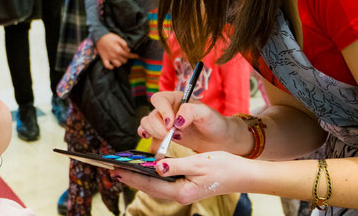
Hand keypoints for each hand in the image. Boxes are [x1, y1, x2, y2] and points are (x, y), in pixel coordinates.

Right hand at [95, 33, 137, 68]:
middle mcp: (115, 55)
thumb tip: (128, 50)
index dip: (133, 56)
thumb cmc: (109, 37)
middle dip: (126, 58)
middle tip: (125, 55)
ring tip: (119, 59)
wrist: (99, 37)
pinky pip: (108, 66)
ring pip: (117, 65)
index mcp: (119, 50)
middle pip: (124, 61)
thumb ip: (124, 44)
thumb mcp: (118, 38)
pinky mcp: (104, 59)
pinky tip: (113, 64)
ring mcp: (109, 58)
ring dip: (120, 63)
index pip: (128, 55)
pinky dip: (111, 67)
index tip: (137, 56)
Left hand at [112, 151, 249, 204]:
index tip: (117, 171)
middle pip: (150, 187)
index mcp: (182, 191)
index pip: (151, 184)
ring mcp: (184, 191)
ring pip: (156, 185)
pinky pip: (165, 182)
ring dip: (141, 177)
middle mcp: (181, 194)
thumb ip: (176, 165)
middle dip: (132, 178)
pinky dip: (153, 176)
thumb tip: (157, 166)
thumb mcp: (199, 163)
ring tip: (126, 169)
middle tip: (114, 170)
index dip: (133, 177)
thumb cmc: (224, 167)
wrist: (243, 174)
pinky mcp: (187, 186)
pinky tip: (148, 169)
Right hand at [138, 91, 244, 154]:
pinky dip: (149, 139)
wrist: (218, 140)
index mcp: (176, 98)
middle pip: (151, 114)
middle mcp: (167, 109)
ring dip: (154, 133)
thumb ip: (191, 111)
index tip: (171, 123)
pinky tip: (157, 145)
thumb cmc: (214, 123)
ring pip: (146, 124)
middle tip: (172, 135)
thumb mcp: (207, 114)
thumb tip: (176, 120)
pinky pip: (147, 134)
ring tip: (170, 139)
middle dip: (158, 127)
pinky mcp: (163, 134)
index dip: (162, 111)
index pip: (159, 99)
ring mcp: (164, 122)